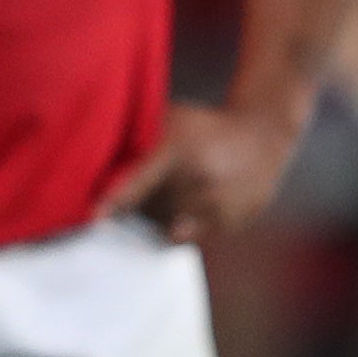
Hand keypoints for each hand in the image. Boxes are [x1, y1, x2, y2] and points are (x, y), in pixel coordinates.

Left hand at [105, 101, 303, 242]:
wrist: (263, 138)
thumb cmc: (205, 127)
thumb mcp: (174, 119)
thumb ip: (140, 137)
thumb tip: (94, 155)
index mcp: (180, 149)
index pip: (141, 179)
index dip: (117, 198)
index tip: (96, 216)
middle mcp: (200, 180)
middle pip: (148, 209)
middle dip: (139, 205)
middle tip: (156, 184)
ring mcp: (217, 205)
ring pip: (167, 226)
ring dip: (160, 216)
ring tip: (179, 190)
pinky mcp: (229, 224)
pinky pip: (189, 237)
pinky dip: (182, 225)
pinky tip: (196, 201)